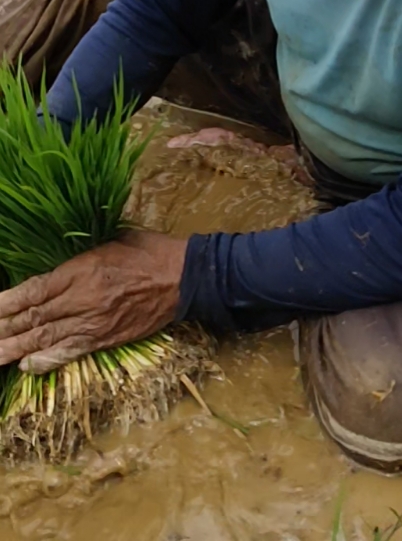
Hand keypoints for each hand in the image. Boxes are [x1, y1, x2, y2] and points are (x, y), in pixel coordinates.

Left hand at [0, 231, 186, 374]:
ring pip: (46, 338)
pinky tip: (26, 366)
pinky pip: (70, 351)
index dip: (9, 301)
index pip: (36, 290)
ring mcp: (93, 322)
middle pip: (35, 317)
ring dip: (16, 348)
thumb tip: (62, 250)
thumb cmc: (149, 250)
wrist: (184, 277)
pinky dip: (47, 360)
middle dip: (5, 328)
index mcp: (83, 268)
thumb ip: (84, 249)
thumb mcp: (113, 236)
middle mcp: (83, 298)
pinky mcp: (105, 338)